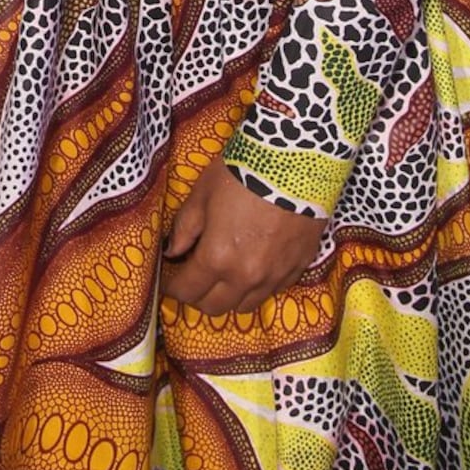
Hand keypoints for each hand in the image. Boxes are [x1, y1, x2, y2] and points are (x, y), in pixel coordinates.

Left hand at [160, 159, 324, 315]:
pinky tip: (253, 267)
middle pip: (214, 307)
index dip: (174, 288)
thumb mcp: (202, 195)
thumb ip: (184, 229)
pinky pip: (272, 292)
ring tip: (224, 276)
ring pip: (245, 306)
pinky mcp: (297, 268)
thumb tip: (173, 252)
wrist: (294, 163)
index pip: (188, 291)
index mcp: (216, 258)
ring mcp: (274, 276)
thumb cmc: (241, 174)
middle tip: (194, 278)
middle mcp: (245, 276)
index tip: (172, 280)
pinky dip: (258, 287)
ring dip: (229, 296)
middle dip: (198, 297)